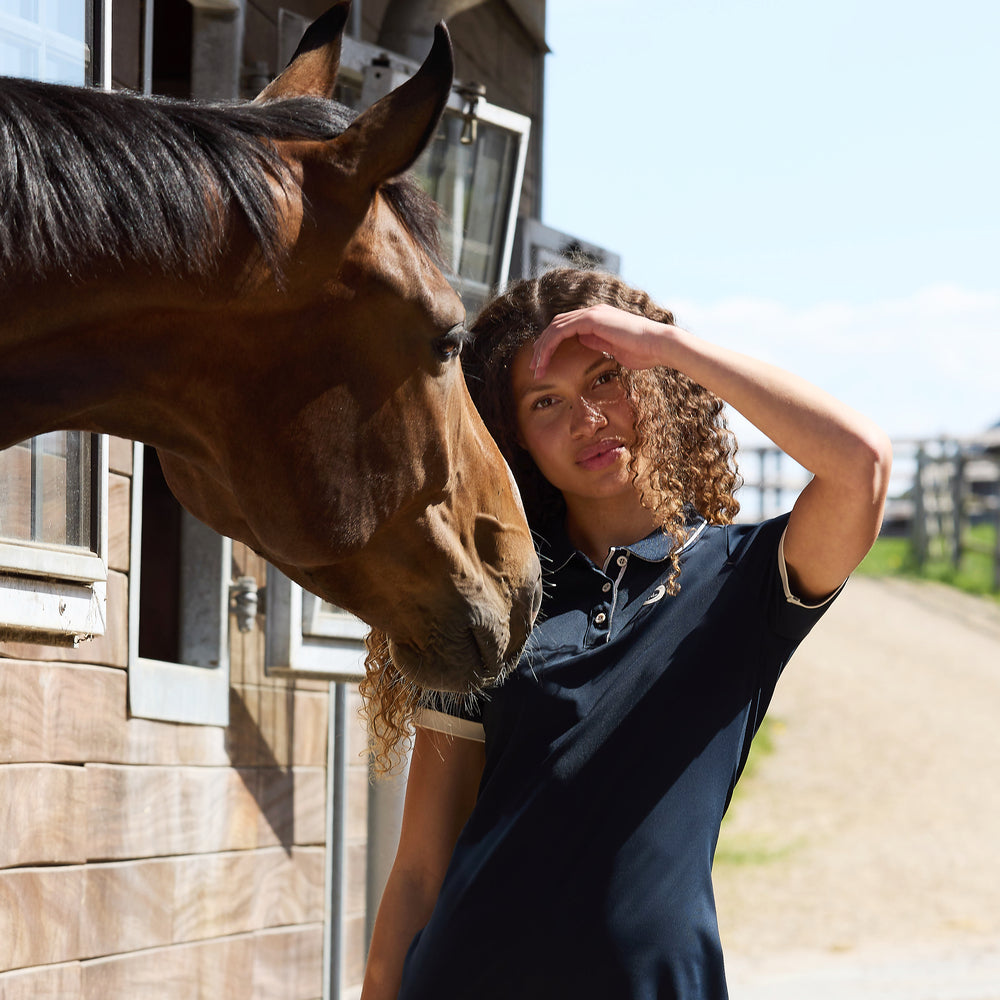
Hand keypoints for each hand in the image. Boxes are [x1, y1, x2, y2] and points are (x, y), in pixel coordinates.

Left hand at [530, 304, 674, 376]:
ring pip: (555, 328)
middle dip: (541, 347)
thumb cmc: (643, 351)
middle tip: (533, 368)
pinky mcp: (592, 319)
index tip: (543, 363)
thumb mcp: (614, 349)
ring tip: (536, 368)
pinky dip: (549, 345)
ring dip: (542, 349)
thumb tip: (582, 341)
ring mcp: (592, 313)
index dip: (551, 344)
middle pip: (556, 326)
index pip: (566, 328)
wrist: (658, 345)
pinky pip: (561, 331)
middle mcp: (592, 312)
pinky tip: (544, 359)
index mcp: (598, 318)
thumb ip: (597, 342)